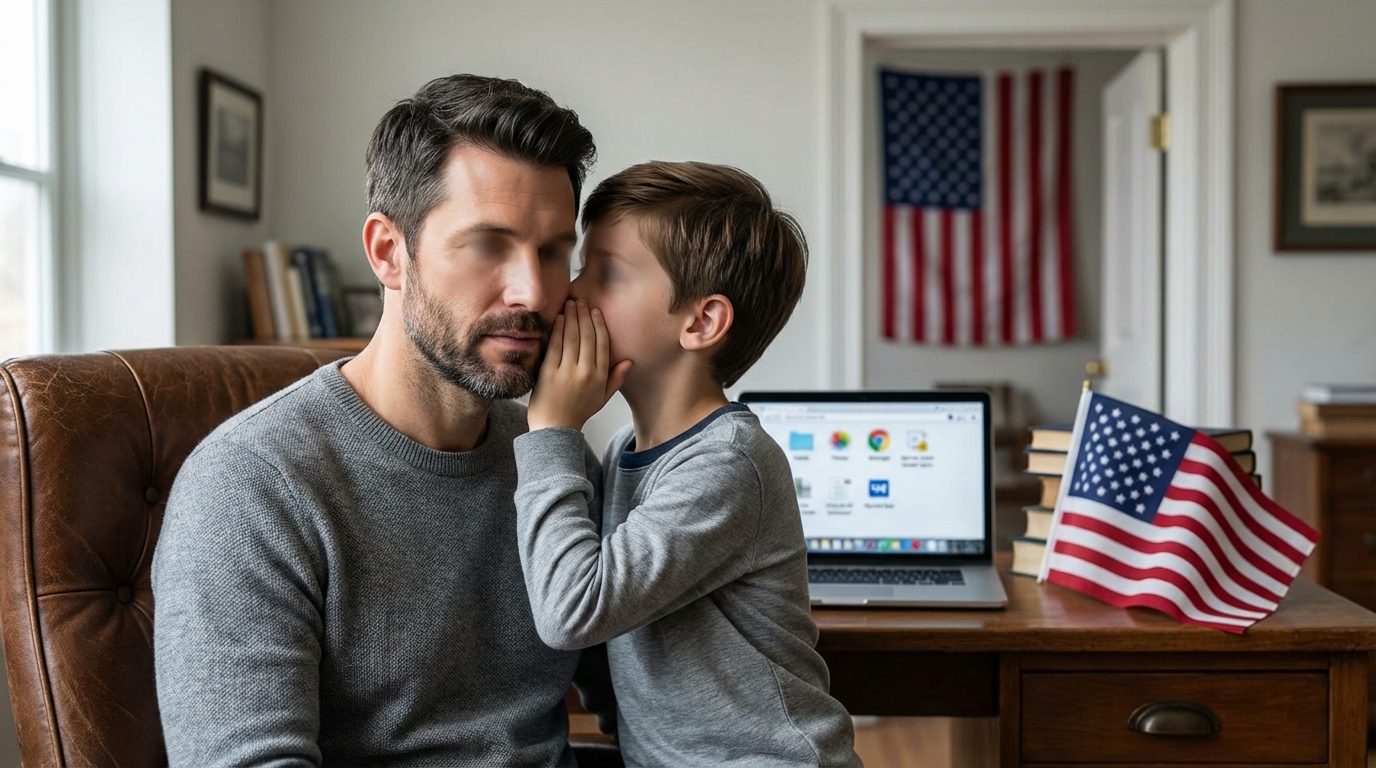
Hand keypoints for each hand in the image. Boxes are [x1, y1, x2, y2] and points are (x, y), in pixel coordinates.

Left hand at [528, 300, 632, 431]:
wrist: (555, 428)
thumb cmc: (578, 412)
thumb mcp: (602, 398)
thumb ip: (616, 379)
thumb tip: (629, 361)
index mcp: (600, 376)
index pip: (602, 344)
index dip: (599, 324)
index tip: (595, 311)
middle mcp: (586, 372)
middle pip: (587, 336)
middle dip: (584, 315)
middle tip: (581, 301)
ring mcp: (567, 371)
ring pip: (572, 338)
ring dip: (572, 317)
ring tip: (570, 303)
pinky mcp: (549, 372)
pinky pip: (555, 346)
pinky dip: (558, 330)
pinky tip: (559, 318)